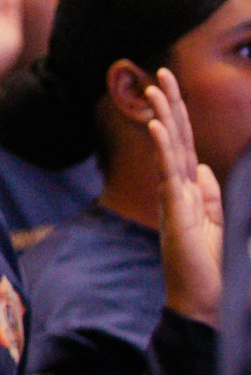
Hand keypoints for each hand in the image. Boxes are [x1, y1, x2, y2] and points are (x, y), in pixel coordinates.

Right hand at [147, 68, 222, 324]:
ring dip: (161, 116)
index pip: (182, 144)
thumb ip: (211, 195)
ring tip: (154, 89)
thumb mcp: (220, 223)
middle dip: (168, 105)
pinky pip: (166, 172)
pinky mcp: (175, 210)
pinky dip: (160, 147)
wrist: (204, 301)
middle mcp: (177, 190)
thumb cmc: (211, 267)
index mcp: (188, 191)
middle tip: (160, 73)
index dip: (177, 115)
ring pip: (167, 149)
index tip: (169, 86)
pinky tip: (156, 127)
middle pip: (173, 139)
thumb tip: (200, 166)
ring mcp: (174, 198)